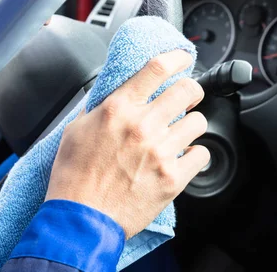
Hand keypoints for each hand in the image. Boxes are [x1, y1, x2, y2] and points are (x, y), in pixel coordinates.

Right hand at [45, 50, 209, 238]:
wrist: (81, 218)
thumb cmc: (74, 176)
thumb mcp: (76, 130)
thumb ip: (99, 109)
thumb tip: (114, 97)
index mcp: (118, 109)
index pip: (157, 68)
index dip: (176, 58)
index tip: (182, 59)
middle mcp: (143, 125)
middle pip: (187, 89)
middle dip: (190, 90)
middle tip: (186, 97)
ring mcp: (161, 151)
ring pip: (198, 122)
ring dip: (190, 125)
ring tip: (178, 135)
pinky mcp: (173, 178)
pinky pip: (201, 154)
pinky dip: (194, 155)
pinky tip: (180, 159)